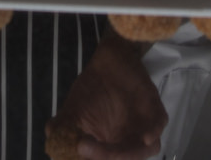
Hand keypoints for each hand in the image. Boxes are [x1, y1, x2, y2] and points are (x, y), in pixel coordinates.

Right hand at [51, 35, 167, 159]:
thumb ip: (62, 131)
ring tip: (108, 151)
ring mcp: (143, 126)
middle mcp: (129, 142)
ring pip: (145, 150)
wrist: (107, 61)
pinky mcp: (155, 108)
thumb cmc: (91, 89)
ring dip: (129, 154)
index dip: (94, 159)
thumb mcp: (71, 113)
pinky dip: (154, 131)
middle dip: (105, 157)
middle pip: (124, 159)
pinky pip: (159, 124)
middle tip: (82, 147)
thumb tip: (51, 141)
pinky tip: (146, 137)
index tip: (77, 151)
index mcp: (111, 148)